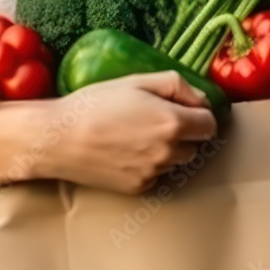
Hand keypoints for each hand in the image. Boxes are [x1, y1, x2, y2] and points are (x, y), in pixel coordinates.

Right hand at [38, 71, 217, 194]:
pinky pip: (157, 175)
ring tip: (138, 133)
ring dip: (168, 149)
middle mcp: (169, 152)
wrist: (60, 139)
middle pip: (196, 146)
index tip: (185, 109)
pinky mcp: (139, 188)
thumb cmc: (96, 104)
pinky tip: (126, 150)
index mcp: (172, 123)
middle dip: (184, 132)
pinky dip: (149, 164)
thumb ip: (176, 85)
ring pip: (177, 162)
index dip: (199, 114)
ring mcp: (155, 174)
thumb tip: (201, 99)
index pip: (209, 125)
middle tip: (156, 118)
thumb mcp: (136, 80)